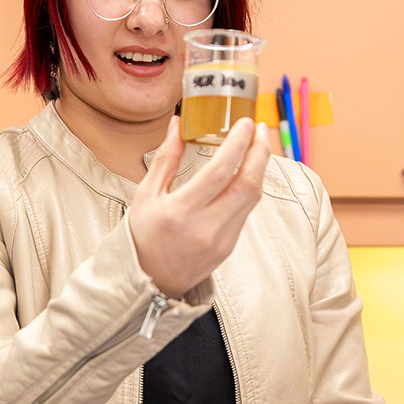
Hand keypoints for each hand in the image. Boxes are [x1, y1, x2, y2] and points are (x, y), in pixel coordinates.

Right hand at [128, 116, 271, 297]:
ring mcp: (221, 239)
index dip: (238, 144)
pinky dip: (249, 187)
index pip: (221, 171)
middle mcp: (205, 227)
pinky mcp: (229, 246)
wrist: (148, 280)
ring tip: (257, 146)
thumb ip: (166, 159)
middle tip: (260, 129)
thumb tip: (178, 125)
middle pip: (247, 184)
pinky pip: (246, 211)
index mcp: (181, 212)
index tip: (246, 124)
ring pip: (252, 197)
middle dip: (260, 152)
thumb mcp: (146, 194)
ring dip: (259, 168)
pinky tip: (246, 172)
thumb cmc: (143, 236)